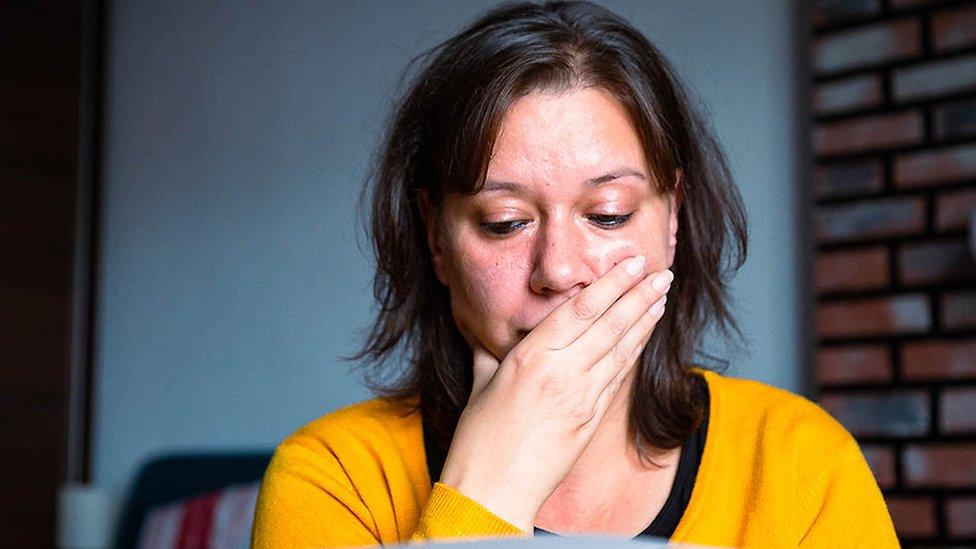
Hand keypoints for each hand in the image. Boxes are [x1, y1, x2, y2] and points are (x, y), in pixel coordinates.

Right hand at [438, 255, 671, 531]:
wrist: (493, 491)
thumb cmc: (479, 441)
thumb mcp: (481, 384)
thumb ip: (491, 353)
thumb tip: (492, 335)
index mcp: (529, 358)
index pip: (579, 310)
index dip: (610, 284)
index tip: (630, 264)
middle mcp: (560, 373)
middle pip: (609, 324)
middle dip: (637, 294)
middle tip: (660, 271)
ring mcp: (580, 398)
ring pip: (621, 349)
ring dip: (645, 319)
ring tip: (661, 295)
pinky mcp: (590, 420)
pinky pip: (618, 377)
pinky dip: (635, 351)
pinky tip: (645, 335)